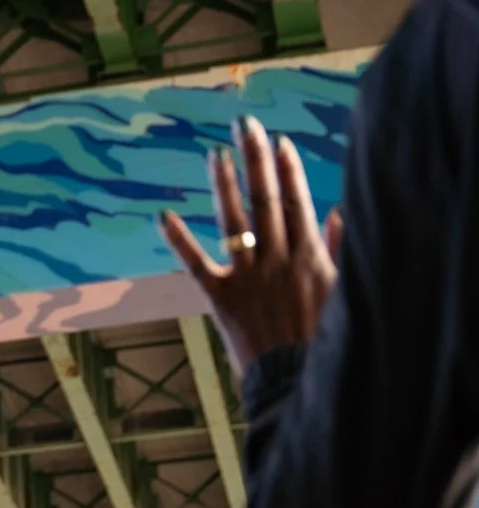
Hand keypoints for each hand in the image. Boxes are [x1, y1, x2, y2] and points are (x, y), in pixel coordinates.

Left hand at [161, 114, 339, 377]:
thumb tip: (339, 212)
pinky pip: (196, 263)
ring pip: (234, 222)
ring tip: (215, 154)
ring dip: (225, 185)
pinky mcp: (222, 299)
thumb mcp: (343, 293)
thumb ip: (340, 251)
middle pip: (266, 199)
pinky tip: (163, 215)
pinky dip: (179, 239)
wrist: (298, 384)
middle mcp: (278, 260)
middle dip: (256, 159)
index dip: (287, 170)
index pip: (297, 202)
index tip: (278, 142)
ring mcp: (249, 278)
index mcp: (310, 257)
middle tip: (244, 124)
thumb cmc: (324, 341)